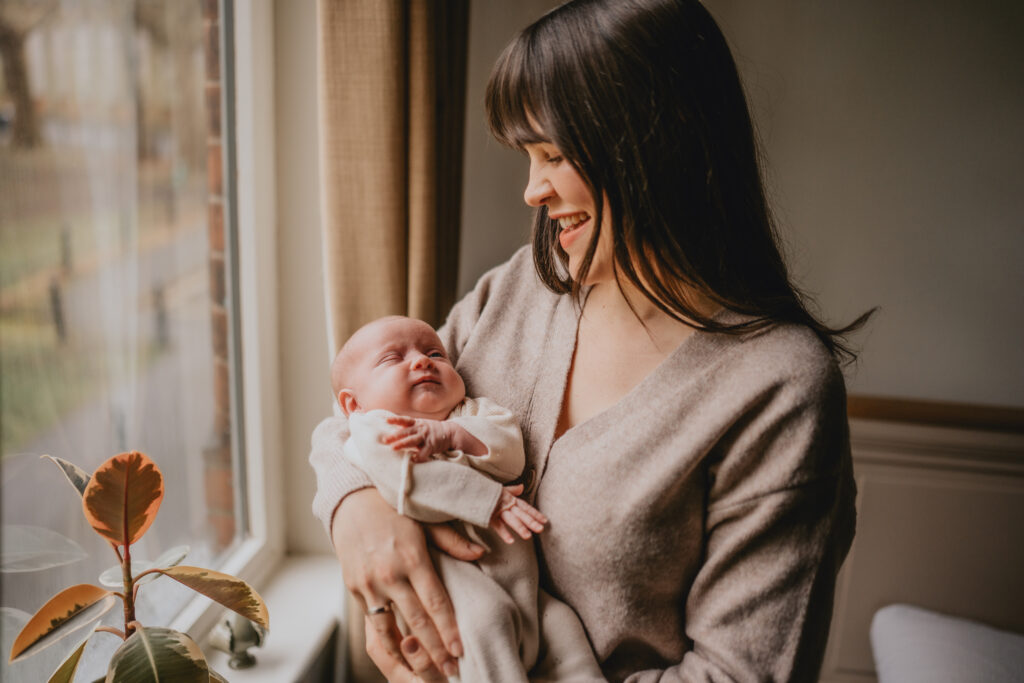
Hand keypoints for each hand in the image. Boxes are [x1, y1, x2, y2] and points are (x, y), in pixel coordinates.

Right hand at [331, 489, 463, 675]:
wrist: (350, 501)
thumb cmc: (394, 508)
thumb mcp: (425, 519)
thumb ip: (452, 540)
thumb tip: (480, 554)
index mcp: (412, 557)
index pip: (435, 603)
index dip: (449, 631)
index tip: (461, 651)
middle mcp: (389, 574)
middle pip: (416, 623)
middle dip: (435, 652)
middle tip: (451, 671)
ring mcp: (369, 584)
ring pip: (390, 632)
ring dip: (408, 656)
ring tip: (425, 673)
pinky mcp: (354, 589)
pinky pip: (372, 624)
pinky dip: (387, 643)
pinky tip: (400, 655)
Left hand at [382, 416, 453, 461]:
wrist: (449, 432)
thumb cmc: (431, 430)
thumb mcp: (420, 425)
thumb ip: (408, 427)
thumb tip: (393, 427)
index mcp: (416, 423)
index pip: (404, 420)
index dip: (395, 420)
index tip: (386, 420)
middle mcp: (420, 429)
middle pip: (406, 432)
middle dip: (395, 436)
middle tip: (384, 440)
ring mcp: (426, 437)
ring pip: (412, 440)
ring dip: (402, 444)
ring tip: (393, 448)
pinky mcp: (431, 446)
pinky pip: (423, 452)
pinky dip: (417, 456)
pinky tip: (411, 460)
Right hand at [489, 484, 547, 543]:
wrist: (472, 488)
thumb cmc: (487, 490)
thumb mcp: (501, 489)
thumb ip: (512, 490)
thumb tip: (522, 486)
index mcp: (510, 499)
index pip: (525, 507)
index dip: (535, 513)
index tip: (545, 521)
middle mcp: (507, 504)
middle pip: (521, 514)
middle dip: (531, 521)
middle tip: (541, 529)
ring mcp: (498, 510)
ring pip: (511, 519)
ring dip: (520, 527)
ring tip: (528, 536)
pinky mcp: (489, 515)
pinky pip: (497, 525)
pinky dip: (504, 533)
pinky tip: (510, 541)